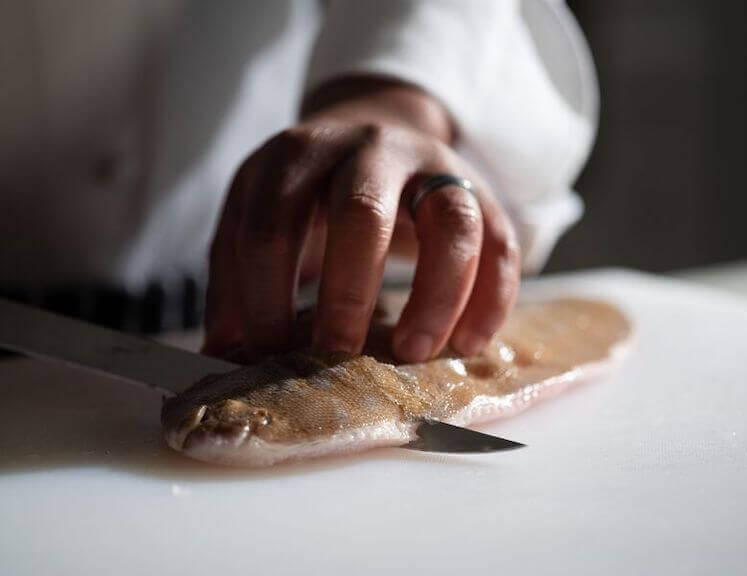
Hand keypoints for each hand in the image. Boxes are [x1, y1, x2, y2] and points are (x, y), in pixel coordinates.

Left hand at [203, 78, 519, 362]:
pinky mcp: (477, 188)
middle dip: (347, 291)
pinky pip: (498, 240)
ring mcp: (429, 165)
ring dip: (435, 295)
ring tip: (414, 352)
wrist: (376, 131)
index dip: (265, 293)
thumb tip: (224, 355)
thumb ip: (239, 276)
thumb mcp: (264, 218)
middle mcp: (365, 149)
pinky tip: (470, 342)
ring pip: (448, 221)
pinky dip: (491, 297)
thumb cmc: (312, 195)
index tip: (270, 352)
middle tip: (336, 354)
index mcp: (295, 156)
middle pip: (361, 211)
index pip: (271, 222)